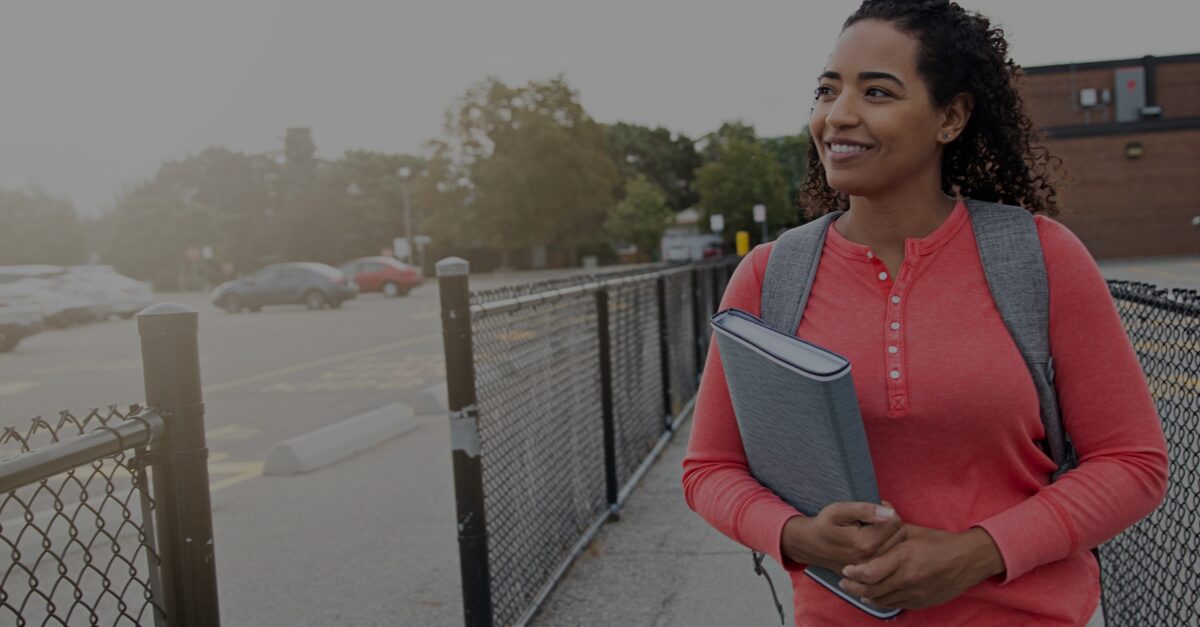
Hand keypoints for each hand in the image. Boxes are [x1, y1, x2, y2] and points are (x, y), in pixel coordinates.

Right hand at [781, 501, 905, 572]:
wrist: (810, 545)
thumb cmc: (824, 525)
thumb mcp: (838, 510)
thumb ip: (864, 509)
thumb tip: (888, 513)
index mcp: (866, 544)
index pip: (895, 521)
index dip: (886, 510)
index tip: (875, 508)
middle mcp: (872, 560)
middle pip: (901, 534)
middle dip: (891, 523)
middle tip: (873, 519)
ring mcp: (873, 569)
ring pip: (899, 546)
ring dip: (891, 535)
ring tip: (873, 529)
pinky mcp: (872, 574)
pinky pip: (892, 557)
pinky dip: (888, 547)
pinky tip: (875, 541)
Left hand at [838, 525, 1005, 609]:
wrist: (968, 560)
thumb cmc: (940, 542)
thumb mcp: (913, 531)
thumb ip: (891, 526)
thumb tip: (876, 505)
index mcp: (904, 558)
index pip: (871, 572)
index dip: (854, 573)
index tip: (845, 569)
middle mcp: (908, 578)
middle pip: (872, 590)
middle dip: (853, 587)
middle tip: (843, 582)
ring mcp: (915, 593)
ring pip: (882, 600)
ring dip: (865, 596)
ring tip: (855, 589)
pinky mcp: (921, 602)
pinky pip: (895, 604)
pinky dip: (881, 601)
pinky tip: (873, 596)